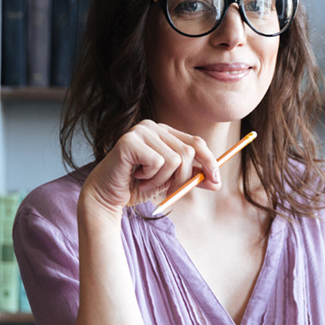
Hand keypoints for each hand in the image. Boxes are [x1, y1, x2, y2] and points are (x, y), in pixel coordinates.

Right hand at [78, 120, 220, 221]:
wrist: (107, 197)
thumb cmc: (137, 187)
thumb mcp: (170, 182)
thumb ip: (191, 178)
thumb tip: (217, 182)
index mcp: (164, 132)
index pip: (196, 142)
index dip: (210, 162)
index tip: (216, 182)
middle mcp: (153, 127)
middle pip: (188, 152)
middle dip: (182, 178)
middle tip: (168, 190)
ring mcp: (140, 131)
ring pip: (175, 160)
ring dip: (162, 180)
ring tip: (146, 182)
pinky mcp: (130, 141)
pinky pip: (158, 163)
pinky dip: (151, 178)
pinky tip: (136, 177)